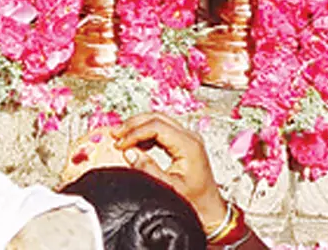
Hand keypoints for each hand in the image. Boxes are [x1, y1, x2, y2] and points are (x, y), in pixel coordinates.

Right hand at [112, 112, 228, 232]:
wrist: (211, 209)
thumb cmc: (196, 202)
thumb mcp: (170, 188)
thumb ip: (149, 170)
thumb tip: (130, 152)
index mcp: (189, 145)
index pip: (157, 126)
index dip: (135, 132)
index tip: (120, 144)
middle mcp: (190, 138)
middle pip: (158, 118)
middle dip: (134, 124)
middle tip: (116, 134)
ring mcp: (188, 139)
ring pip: (159, 121)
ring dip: (139, 126)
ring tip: (122, 137)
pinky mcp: (184, 143)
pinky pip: (163, 130)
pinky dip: (146, 133)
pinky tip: (136, 143)